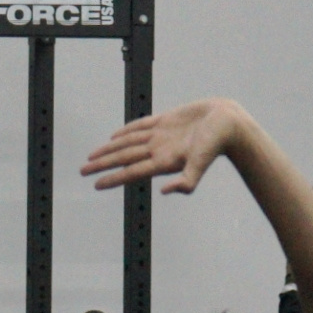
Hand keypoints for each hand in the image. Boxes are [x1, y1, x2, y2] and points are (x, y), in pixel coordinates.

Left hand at [81, 97, 251, 194]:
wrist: (230, 121)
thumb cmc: (217, 143)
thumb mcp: (201, 164)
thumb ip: (186, 182)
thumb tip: (166, 192)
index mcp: (162, 162)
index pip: (130, 171)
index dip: (112, 178)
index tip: (94, 184)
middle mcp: (158, 150)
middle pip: (123, 158)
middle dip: (101, 164)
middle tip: (82, 170)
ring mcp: (160, 136)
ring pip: (128, 143)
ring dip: (109, 149)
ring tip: (93, 155)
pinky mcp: (167, 121)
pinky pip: (141, 126)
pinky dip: (126, 130)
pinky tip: (115, 136)